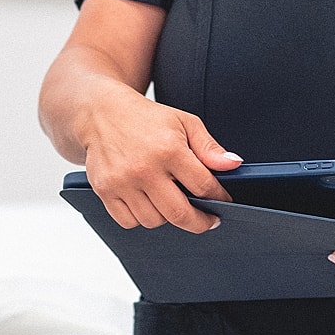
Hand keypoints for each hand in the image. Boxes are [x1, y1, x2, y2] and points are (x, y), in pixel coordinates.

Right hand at [80, 88, 241, 232]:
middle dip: (200, 222)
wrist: (101, 113)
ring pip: (154, 221)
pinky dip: (141, 218)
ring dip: (168, 217)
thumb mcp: (185, 123)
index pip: (203, 186)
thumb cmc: (146, 118)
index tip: (223, 201)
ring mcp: (122, 182)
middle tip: (208, 220)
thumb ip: (209, 148)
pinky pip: (128, 221)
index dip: (219, 197)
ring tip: (171, 202)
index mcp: (169, 150)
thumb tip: (233, 165)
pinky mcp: (105, 190)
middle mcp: (144, 168)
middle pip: (180, 213)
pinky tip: (148, 203)